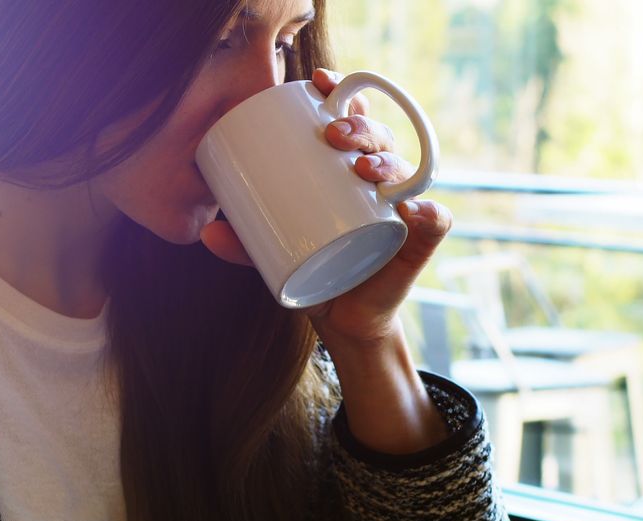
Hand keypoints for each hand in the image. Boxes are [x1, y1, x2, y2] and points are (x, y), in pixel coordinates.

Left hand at [200, 68, 451, 341]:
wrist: (342, 317)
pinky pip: (435, 223)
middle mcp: (380, 181)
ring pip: (406, 171)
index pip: (352, 118)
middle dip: (359, 127)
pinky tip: (413, 212)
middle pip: (378, 138)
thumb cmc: (311, 270)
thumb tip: (208, 233)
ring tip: (363, 169)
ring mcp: (401, 210)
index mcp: (348, 169)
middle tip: (332, 136)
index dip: (342, 91)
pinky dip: (429, 216)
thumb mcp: (272, 253)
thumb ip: (244, 243)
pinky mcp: (416, 244)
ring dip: (387, 161)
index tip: (318, 81)